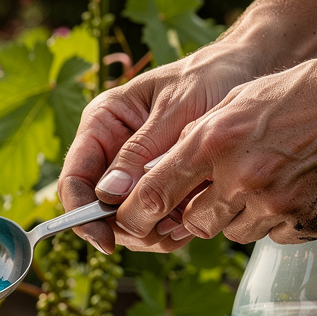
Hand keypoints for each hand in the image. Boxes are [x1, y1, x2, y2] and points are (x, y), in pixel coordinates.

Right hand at [58, 44, 256, 252]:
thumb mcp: (174, 110)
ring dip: (153, 230)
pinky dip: (171, 227)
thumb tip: (107, 194)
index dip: (83, 215)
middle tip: (162, 232)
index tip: (106, 241)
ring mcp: (132, 173)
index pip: (73, 180)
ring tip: (187, 220)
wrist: (242, 74)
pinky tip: (194, 216)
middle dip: (127, 227)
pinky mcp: (157, 186)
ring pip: (125, 221)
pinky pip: (153, 219)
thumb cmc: (206, 79)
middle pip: (98, 210)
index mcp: (101, 125)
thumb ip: (140, 151)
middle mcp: (110, 152)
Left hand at [119, 54, 316, 245]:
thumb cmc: (310, 91)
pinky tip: (301, 188)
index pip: (153, 192)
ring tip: (273, 180)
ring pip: (233, 233)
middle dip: (200, 211)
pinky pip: (275, 237)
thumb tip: (159, 170)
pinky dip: (281, 221)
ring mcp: (276, 206)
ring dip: (242, 216)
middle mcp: (240, 177)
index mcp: (215, 140)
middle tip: (225, 188)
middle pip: (193, 223)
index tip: (128, 220)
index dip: (135, 212)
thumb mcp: (242, 99)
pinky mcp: (307, 225)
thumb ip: (200, 136)